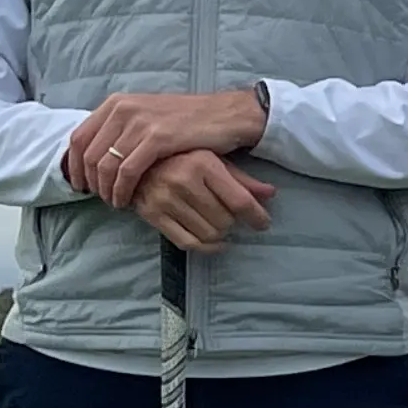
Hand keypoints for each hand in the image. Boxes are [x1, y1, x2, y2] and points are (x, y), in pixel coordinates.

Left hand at [64, 88, 266, 207]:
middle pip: (88, 153)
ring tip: (115, 202)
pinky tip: (128, 200)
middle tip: (98, 198)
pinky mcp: (158, 138)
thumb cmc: (189, 120)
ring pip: (106, 164)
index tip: (80, 184)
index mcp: (117, 103)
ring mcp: (140, 123)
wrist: (226, 115)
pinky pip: (128, 171)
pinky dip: (123, 189)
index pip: (79, 137)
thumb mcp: (149, 115)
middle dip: (90, 181)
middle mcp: (124, 110)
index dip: (74, 165)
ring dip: (106, 189)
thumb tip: (98, 153)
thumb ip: (122, 129)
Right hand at [132, 148, 274, 249]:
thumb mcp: (214, 161)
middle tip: (231, 217)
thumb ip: (242, 180)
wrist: (135, 160)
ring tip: (218, 224)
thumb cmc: (182, 159)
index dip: (258, 217)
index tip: (263, 224)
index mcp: (203, 164)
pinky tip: (214, 242)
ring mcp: (165, 199)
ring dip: (220, 234)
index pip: (240, 201)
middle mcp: (183, 180)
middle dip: (234, 223)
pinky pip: (188, 243)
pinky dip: (207, 248)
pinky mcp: (152, 214)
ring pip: (209, 234)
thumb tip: (272, 194)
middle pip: (226, 221)